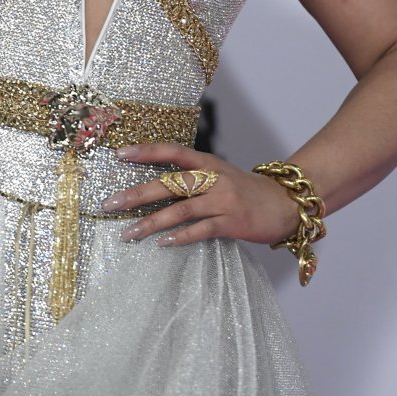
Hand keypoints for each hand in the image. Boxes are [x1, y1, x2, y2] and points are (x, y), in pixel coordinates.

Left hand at [100, 143, 299, 247]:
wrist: (286, 203)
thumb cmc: (246, 191)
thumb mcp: (219, 175)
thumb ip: (192, 178)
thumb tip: (154, 187)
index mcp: (208, 163)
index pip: (172, 151)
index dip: (146, 151)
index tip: (119, 154)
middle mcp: (213, 177)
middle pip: (169, 182)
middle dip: (137, 194)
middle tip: (110, 204)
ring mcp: (224, 199)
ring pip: (180, 209)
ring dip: (151, 223)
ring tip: (128, 233)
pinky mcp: (233, 222)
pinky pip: (201, 229)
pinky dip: (181, 237)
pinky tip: (163, 244)